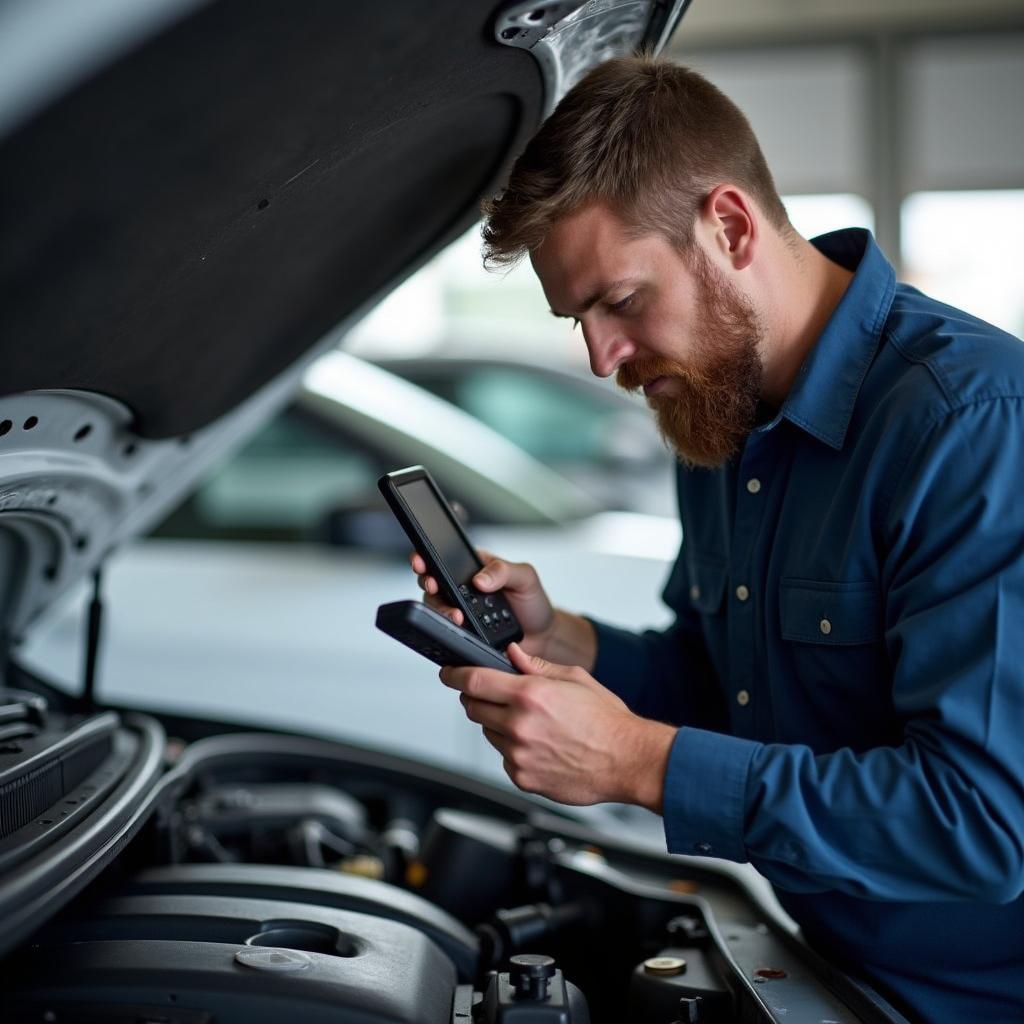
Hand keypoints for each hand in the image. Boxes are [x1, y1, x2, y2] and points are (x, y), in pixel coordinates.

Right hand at [410, 548, 556, 656]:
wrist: (542, 637)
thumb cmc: (532, 603)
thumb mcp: (525, 577)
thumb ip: (504, 571)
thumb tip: (480, 578)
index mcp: (474, 568)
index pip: (445, 558)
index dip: (428, 557)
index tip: (423, 561)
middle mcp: (462, 589)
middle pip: (433, 584)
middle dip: (429, 583)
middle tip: (435, 586)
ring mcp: (460, 612)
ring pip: (437, 609)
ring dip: (441, 611)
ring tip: (456, 616)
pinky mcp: (462, 633)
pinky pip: (447, 630)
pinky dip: (450, 630)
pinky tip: (460, 631)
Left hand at [440, 643, 675, 809]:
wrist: (627, 760)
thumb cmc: (606, 721)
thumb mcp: (575, 678)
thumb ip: (536, 666)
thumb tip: (512, 654)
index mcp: (530, 695)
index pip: (474, 680)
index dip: (455, 675)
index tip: (448, 673)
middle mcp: (520, 725)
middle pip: (473, 707)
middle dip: (478, 698)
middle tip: (496, 696)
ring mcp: (519, 755)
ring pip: (487, 733)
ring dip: (498, 724)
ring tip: (532, 724)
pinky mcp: (522, 778)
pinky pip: (504, 758)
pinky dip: (513, 750)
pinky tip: (539, 745)